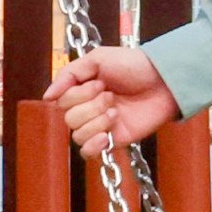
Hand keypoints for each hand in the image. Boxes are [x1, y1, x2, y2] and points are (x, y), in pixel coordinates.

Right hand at [45, 43, 178, 158]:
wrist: (164, 81)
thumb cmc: (133, 65)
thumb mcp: (97, 59)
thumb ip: (68, 74)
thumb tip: (47, 97)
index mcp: (82, 90)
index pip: (62, 102)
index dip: (78, 95)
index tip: (100, 83)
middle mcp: (88, 108)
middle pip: (69, 119)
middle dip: (90, 106)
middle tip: (111, 95)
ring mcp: (101, 125)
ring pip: (77, 135)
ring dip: (97, 122)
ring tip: (116, 111)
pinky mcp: (114, 140)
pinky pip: (88, 152)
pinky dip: (94, 145)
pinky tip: (107, 135)